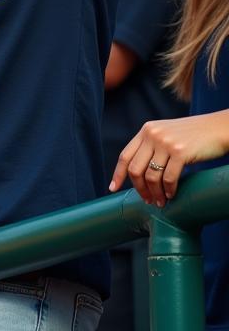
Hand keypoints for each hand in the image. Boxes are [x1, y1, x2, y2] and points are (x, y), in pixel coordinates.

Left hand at [110, 112, 228, 206]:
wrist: (218, 128)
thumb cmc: (194, 136)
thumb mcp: (166, 134)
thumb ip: (152, 146)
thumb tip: (139, 173)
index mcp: (146, 130)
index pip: (125, 155)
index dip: (118, 174)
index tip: (112, 188)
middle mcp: (152, 134)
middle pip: (135, 169)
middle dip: (139, 189)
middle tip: (147, 200)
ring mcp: (165, 143)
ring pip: (151, 176)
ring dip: (155, 193)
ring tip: (161, 202)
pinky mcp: (180, 152)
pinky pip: (169, 178)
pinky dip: (169, 190)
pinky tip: (172, 195)